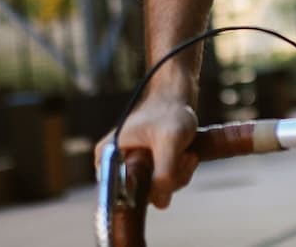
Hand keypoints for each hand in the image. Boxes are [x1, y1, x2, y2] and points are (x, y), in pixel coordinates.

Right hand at [94, 93, 199, 208]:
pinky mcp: (148, 167)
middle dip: (168, 180)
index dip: (147, 191)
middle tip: (182, 157)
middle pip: (142, 195)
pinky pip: (165, 183)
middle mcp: (116, 164)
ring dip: (178, 175)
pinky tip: (187, 155)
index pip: (121, 195)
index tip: (168, 170)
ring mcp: (133, 166)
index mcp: (108, 157)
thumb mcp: (170, 142)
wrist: (178, 93)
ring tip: (186, 153)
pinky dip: (179, 173)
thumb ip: (165, 172)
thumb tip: (160, 201)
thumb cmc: (170, 110)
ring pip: (157, 190)